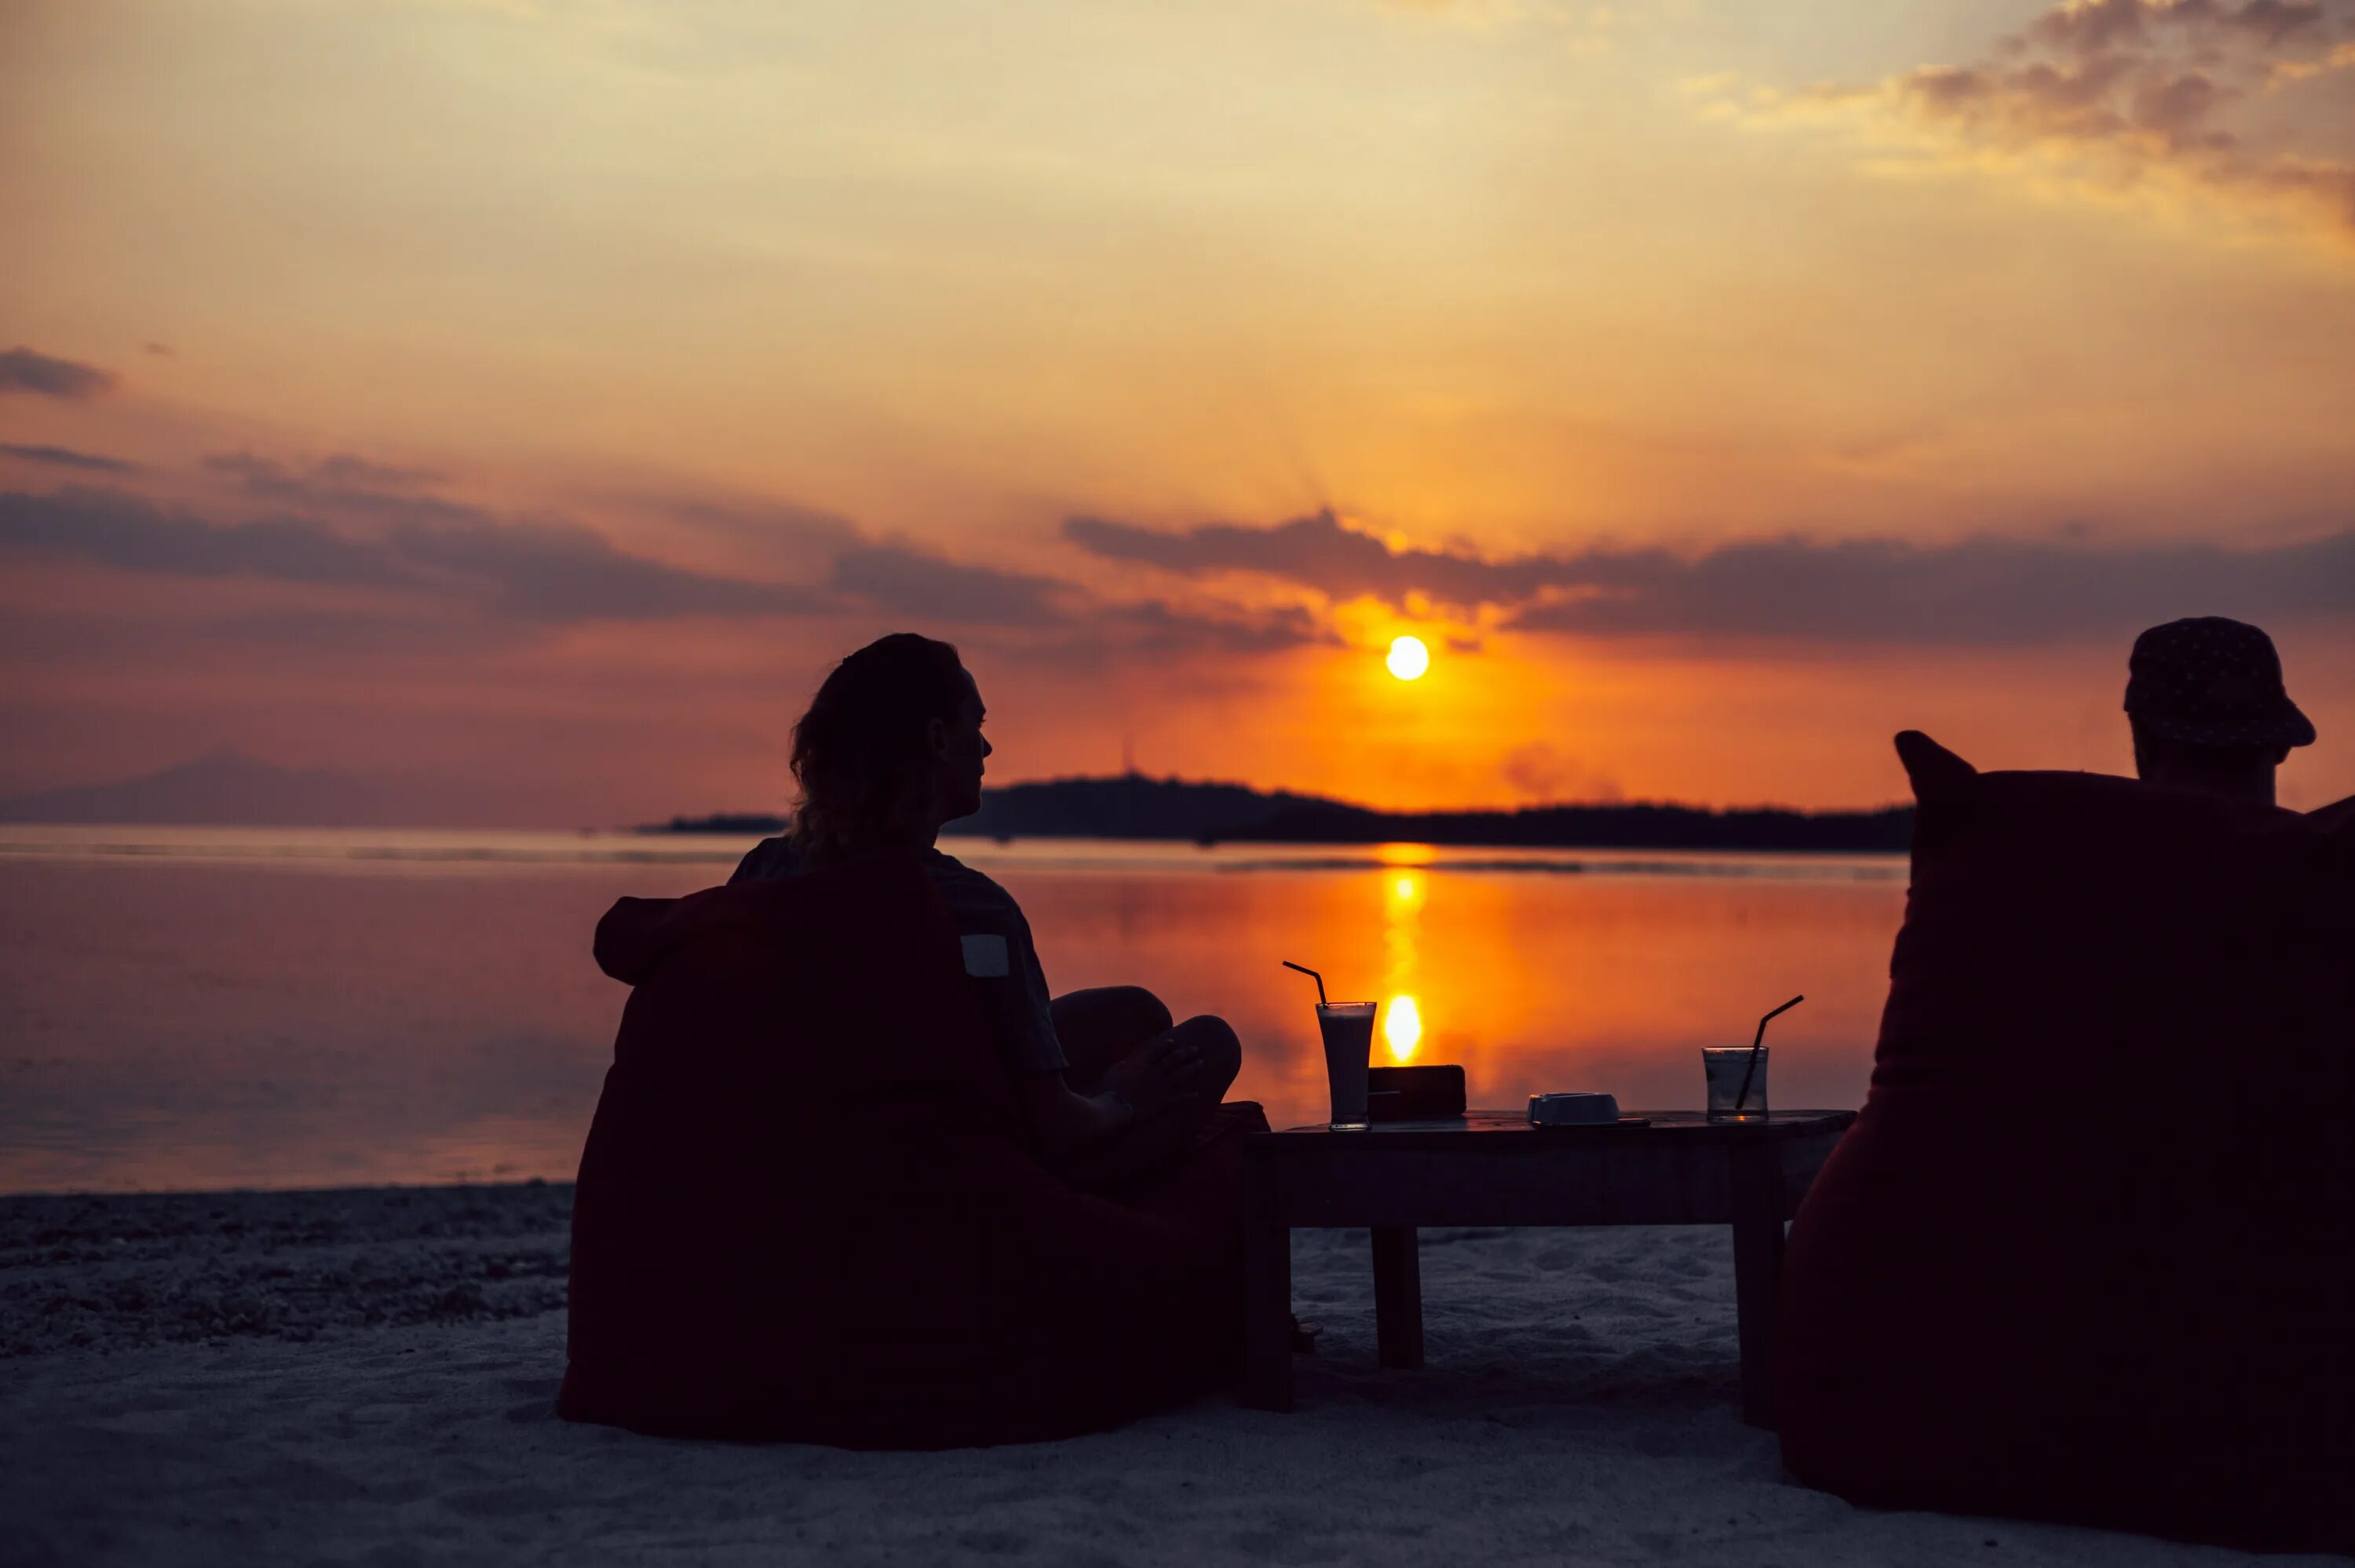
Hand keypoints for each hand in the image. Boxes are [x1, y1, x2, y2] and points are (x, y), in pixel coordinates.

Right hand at [1096, 1033, 1211, 1121]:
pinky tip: (1197, 1094)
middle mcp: (1154, 1073)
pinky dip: (1188, 1097)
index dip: (1166, 1045)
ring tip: (1201, 1063)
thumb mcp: (1112, 1073)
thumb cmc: (1108, 1090)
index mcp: (1141, 1064)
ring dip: (1192, 1068)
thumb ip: (1121, 1066)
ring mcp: (1160, 1087)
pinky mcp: (1162, 1103)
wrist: (1115, 1108)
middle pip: (1173, 1060)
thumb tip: (1125, 1061)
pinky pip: (1178, 1099)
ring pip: (1180, 1075)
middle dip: (1186, 1053)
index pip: (1157, 1051)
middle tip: (1196, 1049)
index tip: (1174, 1042)